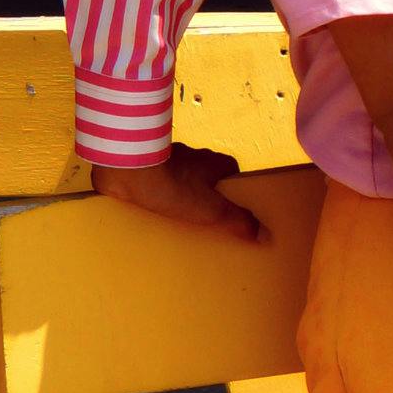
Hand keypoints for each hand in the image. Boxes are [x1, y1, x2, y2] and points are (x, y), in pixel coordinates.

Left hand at [88, 145, 265, 242]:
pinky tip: (156, 218)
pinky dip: (160, 200)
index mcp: (216, 163)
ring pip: (183, 186)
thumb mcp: (211, 210)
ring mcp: (170, 162)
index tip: (233, 219)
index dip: (234, 201)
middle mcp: (195, 158)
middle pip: (209, 185)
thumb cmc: (172, 185)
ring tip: (180, 227)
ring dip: (181, 202)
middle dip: (207, 204)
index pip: (233, 183)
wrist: (127, 169)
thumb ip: (239, 221)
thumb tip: (265, 234)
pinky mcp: (148, 169)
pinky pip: (160, 187)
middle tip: (207, 228)